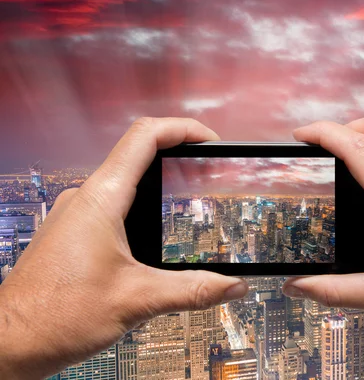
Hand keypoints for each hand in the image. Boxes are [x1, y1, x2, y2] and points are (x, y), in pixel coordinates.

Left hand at [0, 118, 248, 378]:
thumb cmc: (55, 315)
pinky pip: (109, 206)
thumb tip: (233, 286)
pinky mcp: (71, 232)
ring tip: (187, 204)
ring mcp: (75, 214)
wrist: (9, 342)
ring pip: (123, 183)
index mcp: (102, 200)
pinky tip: (152, 238)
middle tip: (207, 174)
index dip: (183, 129)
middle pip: (137, 156)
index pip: (145, 137)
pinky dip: (139, 209)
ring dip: (158, 187)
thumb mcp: (138, 300)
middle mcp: (85, 199)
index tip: (210, 139)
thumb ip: (193, 290)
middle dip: (178, 159)